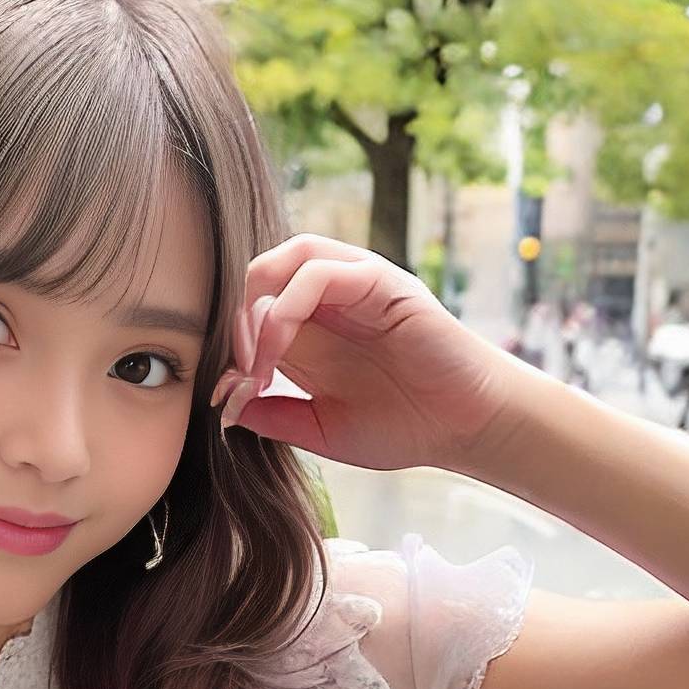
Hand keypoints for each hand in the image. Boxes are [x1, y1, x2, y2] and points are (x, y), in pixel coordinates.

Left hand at [210, 233, 517, 472]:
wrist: (464, 428)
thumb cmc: (403, 428)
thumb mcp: (321, 430)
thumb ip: (273, 416)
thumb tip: (224, 404)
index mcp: (312, 331)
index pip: (252, 308)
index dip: (228, 345)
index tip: (227, 395)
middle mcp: (330, 301)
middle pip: (261, 274)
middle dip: (235, 321)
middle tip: (237, 374)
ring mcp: (355, 285)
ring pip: (285, 258)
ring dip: (257, 308)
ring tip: (256, 361)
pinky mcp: (380, 281)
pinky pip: (319, 271)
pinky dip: (287, 307)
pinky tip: (279, 352)